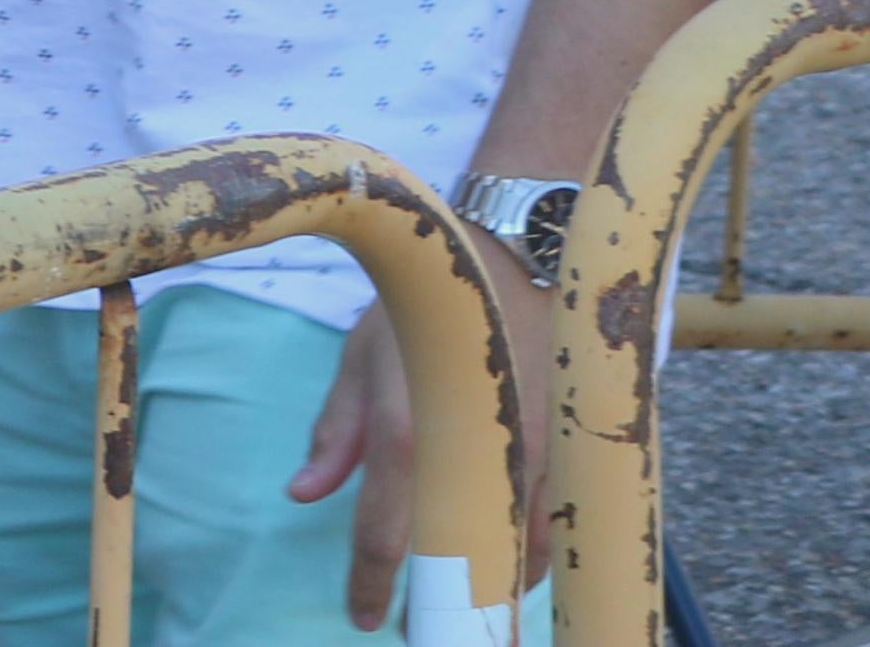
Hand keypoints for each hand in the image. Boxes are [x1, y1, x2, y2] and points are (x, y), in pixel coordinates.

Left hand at [288, 249, 546, 631]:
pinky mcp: (567, 455)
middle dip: (444, 611)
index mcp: (407, 437)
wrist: (512, 260)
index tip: (365, 619)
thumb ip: (336, 433)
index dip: (370, 586)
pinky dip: (531, 554)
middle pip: (458, 566)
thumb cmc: (425, 306)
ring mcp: (527, 461)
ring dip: (493, 589)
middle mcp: (470, 459)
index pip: (384, 537)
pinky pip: (551, 527)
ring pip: (516, 557)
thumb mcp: (362, 356)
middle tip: (424, 632)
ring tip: (472, 610)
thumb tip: (302, 495)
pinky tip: (513, 567)